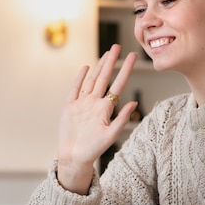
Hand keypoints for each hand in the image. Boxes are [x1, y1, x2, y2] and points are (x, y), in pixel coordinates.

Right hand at [56, 44, 137, 194]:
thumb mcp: (110, 135)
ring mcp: (82, 104)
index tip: (133, 57)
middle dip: (111, 62)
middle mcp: (95, 103)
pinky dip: (80, 78)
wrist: (74, 157)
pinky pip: (75, 89)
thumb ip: (121, 119)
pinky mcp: (69, 107)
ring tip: (106, 53)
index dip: (125, 70)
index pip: (118, 85)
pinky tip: (86, 68)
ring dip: (99, 66)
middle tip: (118, 46)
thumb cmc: (93, 150)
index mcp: (105, 109)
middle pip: (104, 78)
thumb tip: (134, 103)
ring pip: (91, 80)